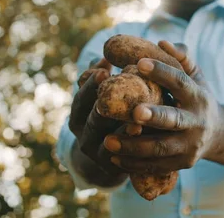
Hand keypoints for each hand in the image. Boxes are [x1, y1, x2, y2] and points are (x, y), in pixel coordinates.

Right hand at [68, 58, 126, 176]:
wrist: (117, 153)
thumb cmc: (112, 112)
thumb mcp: (104, 93)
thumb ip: (104, 74)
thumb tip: (106, 55)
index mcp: (80, 111)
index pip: (81, 97)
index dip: (89, 84)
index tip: (104, 70)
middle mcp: (84, 132)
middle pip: (90, 119)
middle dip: (104, 105)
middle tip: (121, 94)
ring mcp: (96, 152)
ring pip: (107, 140)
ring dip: (120, 129)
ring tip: (135, 118)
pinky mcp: (112, 166)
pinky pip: (120, 158)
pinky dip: (130, 147)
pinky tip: (143, 136)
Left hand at [103, 41, 223, 174]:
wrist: (219, 134)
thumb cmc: (197, 97)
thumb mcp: (196, 75)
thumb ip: (181, 57)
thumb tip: (162, 42)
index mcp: (197, 96)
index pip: (179, 81)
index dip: (161, 72)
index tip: (138, 63)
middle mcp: (196, 121)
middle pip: (173, 119)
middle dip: (154, 116)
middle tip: (133, 111)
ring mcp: (190, 145)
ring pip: (161, 148)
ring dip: (133, 146)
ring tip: (107, 140)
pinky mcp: (183, 163)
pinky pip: (156, 165)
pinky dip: (134, 164)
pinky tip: (113, 157)